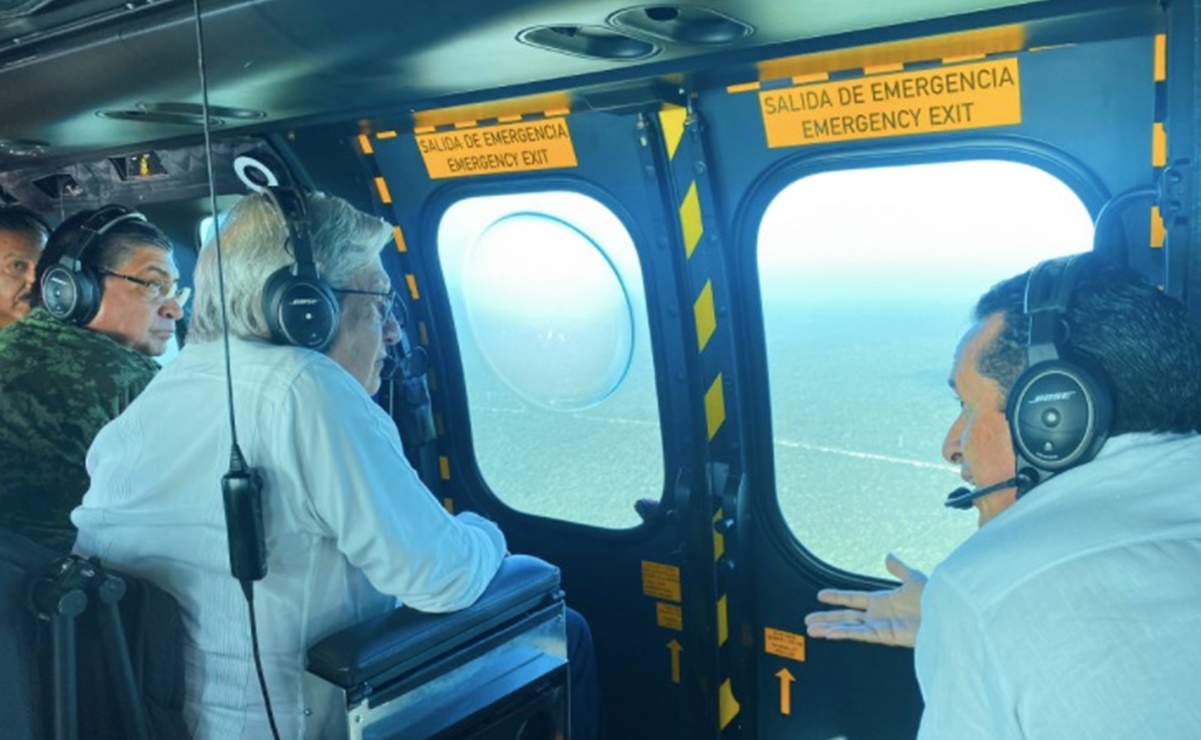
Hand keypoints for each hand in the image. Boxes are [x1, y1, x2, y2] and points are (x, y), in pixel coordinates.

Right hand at [803, 553, 925, 647]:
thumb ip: (899, 569)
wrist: (948, 614)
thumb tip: (888, 556)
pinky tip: (829, 633)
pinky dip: (844, 633)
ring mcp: (881, 626)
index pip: (854, 599)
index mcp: (883, 601)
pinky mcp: (885, 636)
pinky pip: (859, 634)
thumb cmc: (936, 598)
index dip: (837, 597)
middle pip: (846, 616)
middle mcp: (879, 615)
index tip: (821, 596)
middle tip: (808, 620)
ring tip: (811, 630)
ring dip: (829, 628)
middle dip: (827, 618)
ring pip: (848, 627)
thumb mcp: (914, 579)